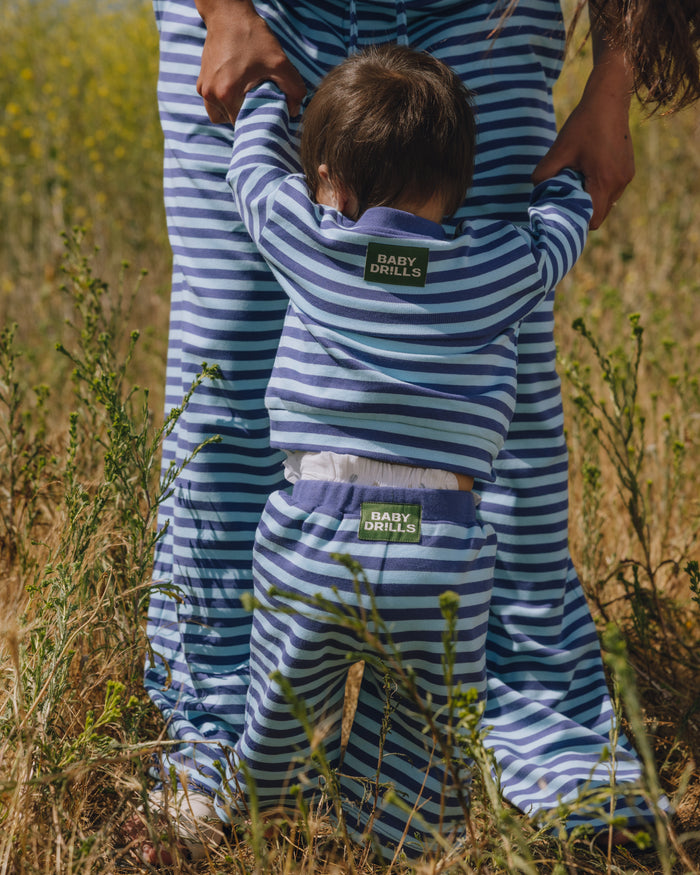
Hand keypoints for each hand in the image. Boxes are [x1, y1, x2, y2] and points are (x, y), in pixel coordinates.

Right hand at [195, 0, 306, 123]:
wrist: (227, 14)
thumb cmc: (251, 36)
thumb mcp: (279, 62)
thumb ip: (294, 88)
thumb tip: (294, 111)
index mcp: (226, 94)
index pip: (243, 125)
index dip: (258, 123)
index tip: (268, 115)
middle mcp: (211, 95)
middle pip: (232, 122)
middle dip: (248, 116)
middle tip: (261, 104)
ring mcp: (203, 89)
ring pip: (220, 116)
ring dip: (234, 111)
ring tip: (248, 97)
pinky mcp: (201, 82)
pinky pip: (213, 103)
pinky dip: (225, 101)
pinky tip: (237, 88)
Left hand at [532, 49, 633, 228]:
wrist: (609, 99)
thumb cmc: (584, 124)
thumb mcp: (559, 150)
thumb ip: (544, 175)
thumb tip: (535, 193)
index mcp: (604, 181)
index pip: (592, 220)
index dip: (576, 221)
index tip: (562, 214)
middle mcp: (619, 183)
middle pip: (599, 215)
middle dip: (582, 211)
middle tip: (565, 199)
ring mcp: (626, 177)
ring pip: (607, 203)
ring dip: (591, 200)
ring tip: (576, 184)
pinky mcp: (627, 170)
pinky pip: (612, 190)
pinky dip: (599, 189)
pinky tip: (587, 174)